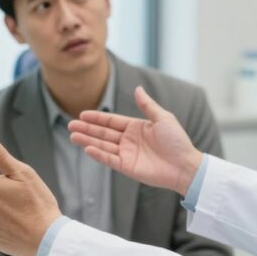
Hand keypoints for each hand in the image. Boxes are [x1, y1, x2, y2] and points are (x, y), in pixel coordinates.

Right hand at [68, 86, 202, 195]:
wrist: (185, 165)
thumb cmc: (177, 141)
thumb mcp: (163, 118)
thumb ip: (147, 105)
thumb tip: (138, 88)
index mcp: (136, 127)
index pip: (112, 121)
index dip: (97, 118)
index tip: (82, 114)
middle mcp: (129, 140)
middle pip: (103, 133)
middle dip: (87, 128)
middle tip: (71, 124)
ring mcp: (127, 154)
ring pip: (103, 146)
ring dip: (88, 140)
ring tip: (73, 135)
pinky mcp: (127, 167)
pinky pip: (109, 159)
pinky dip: (98, 154)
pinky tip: (87, 148)